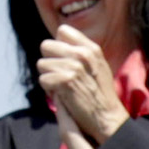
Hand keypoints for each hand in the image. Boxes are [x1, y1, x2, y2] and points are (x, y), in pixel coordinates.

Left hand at [35, 27, 131, 148]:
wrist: (107, 117)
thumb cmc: (100, 93)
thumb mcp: (98, 65)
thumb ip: (80, 52)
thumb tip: (57, 42)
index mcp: (91, 48)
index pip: (62, 31)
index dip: (58, 45)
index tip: (64, 59)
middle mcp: (82, 54)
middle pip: (46, 46)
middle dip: (50, 61)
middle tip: (60, 75)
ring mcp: (73, 67)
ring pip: (41, 64)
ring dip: (48, 77)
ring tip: (62, 86)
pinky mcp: (64, 81)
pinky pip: (42, 80)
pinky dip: (48, 89)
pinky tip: (61, 94)